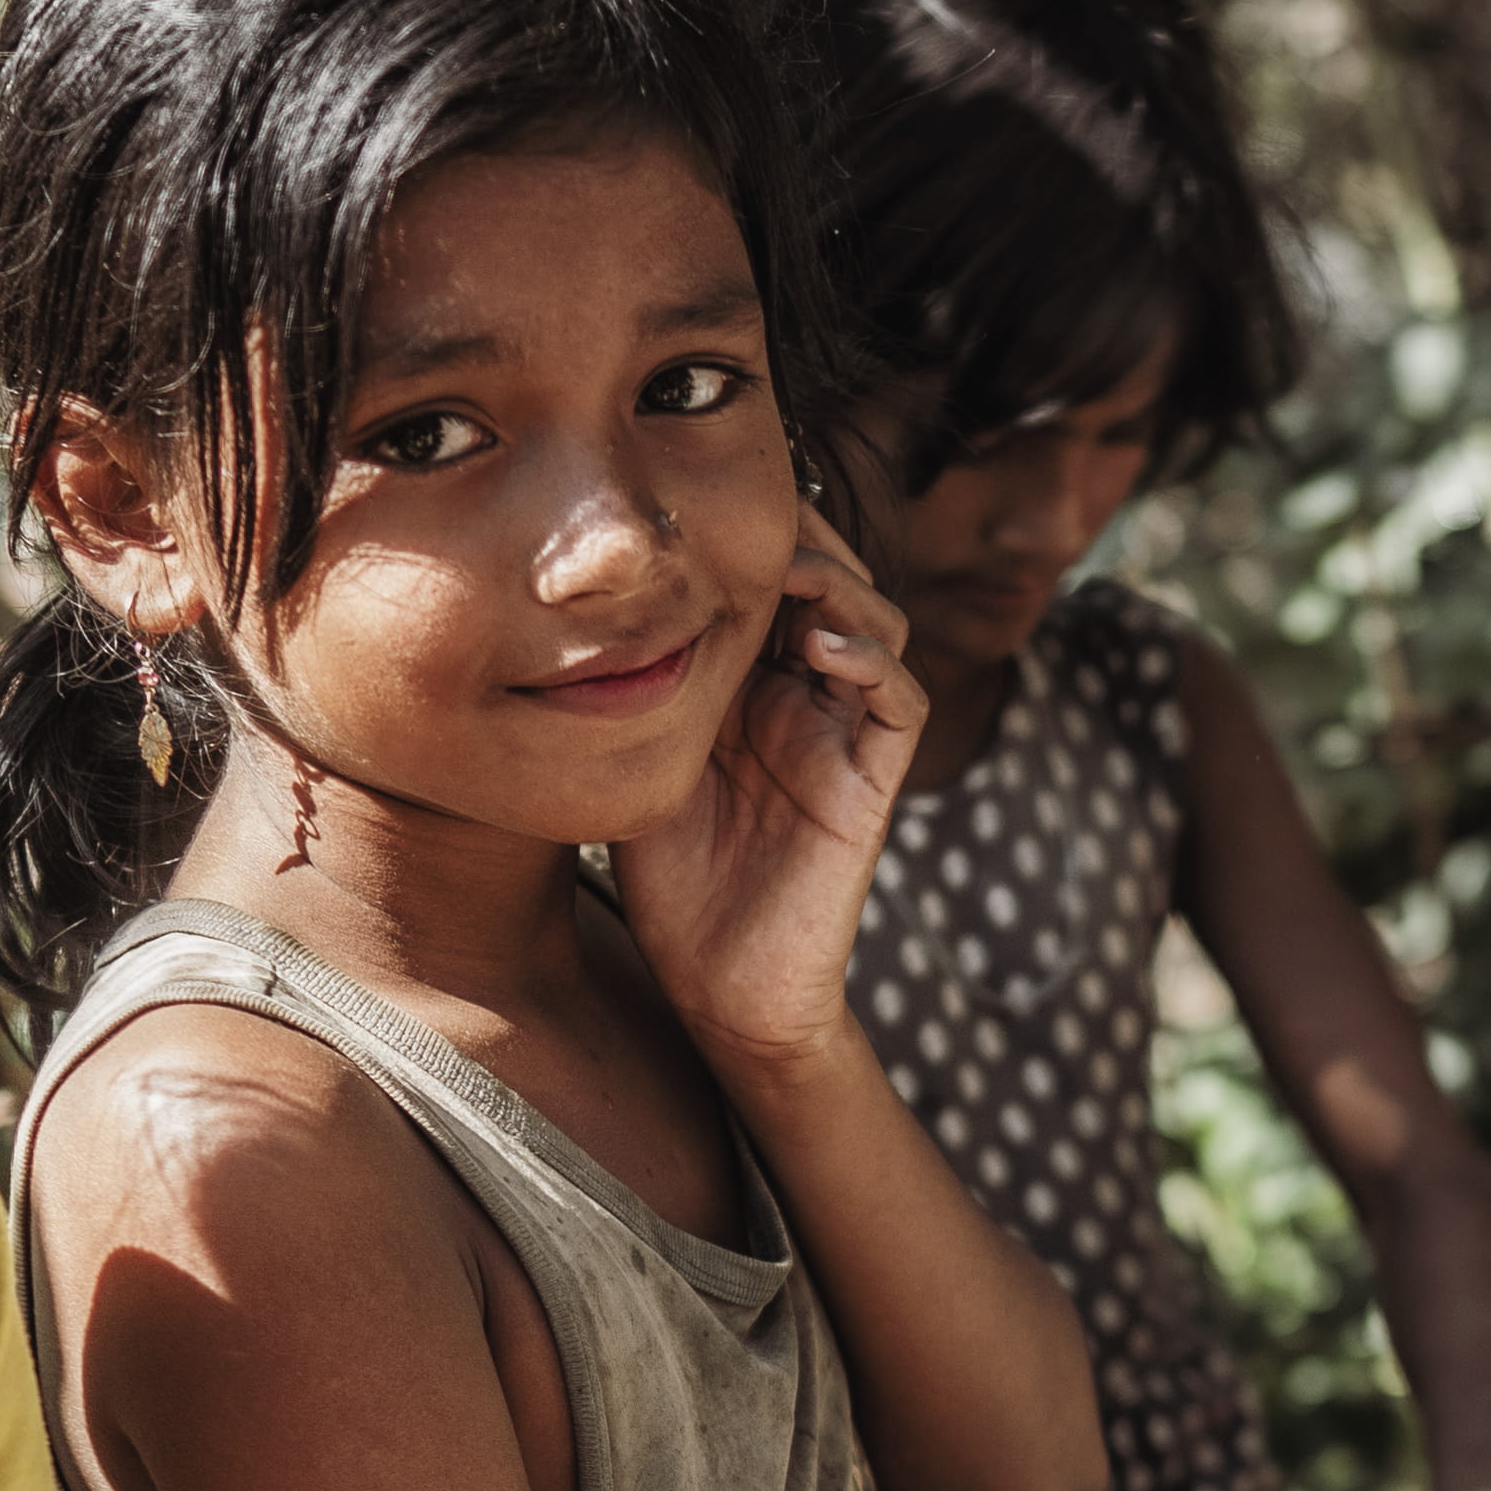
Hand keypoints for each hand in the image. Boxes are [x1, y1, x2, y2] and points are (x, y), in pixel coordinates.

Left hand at [622, 524, 932, 1083]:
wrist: (718, 987)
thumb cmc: (669, 884)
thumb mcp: (633, 760)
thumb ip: (637, 688)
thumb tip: (590, 605)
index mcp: (745, 688)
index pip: (767, 586)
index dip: (749, 538)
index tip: (703, 502)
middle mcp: (801, 701)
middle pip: (831, 585)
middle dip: (802, 541)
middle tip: (757, 518)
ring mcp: (842, 738)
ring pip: (877, 627)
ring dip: (843, 588)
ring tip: (794, 575)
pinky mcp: (871, 783)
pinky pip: (899, 703)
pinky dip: (874, 663)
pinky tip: (824, 651)